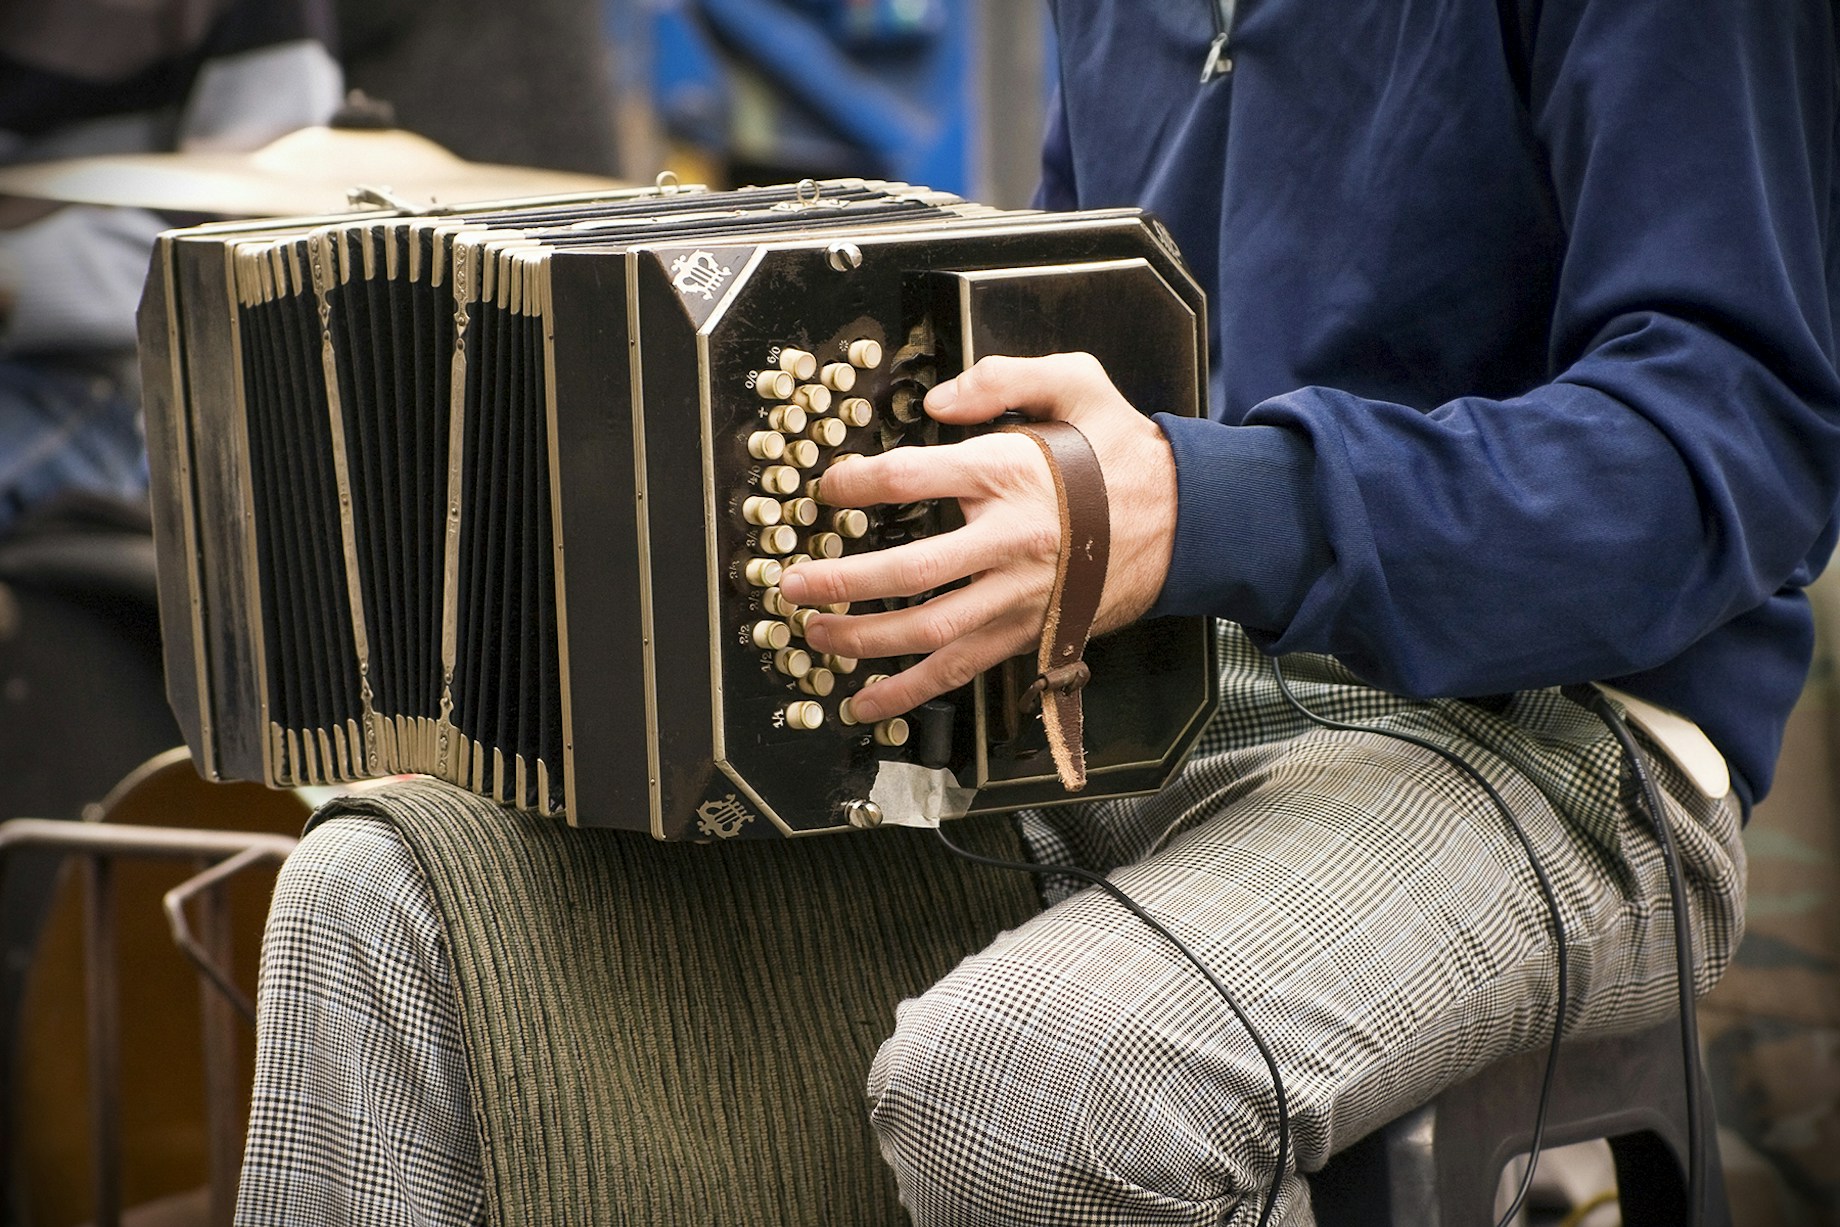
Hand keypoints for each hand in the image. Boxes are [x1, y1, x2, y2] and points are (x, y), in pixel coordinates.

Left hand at [777, 352, 1177, 722]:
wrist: (1186, 519)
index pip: (911, 478)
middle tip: (792, 583)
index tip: (828, 487)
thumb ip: (1004, 377)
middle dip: (840, 580)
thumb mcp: (1077, 382)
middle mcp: (1009, 540)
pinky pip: (962, 670)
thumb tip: (936, 402)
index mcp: (1010, 473)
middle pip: (909, 568)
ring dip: (863, 639)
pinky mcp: (1027, 632)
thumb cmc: (1122, 452)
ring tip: (815, 635)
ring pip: (929, 630)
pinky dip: (910, 692)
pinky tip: (867, 702)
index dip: (856, 483)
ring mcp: (1018, 595)